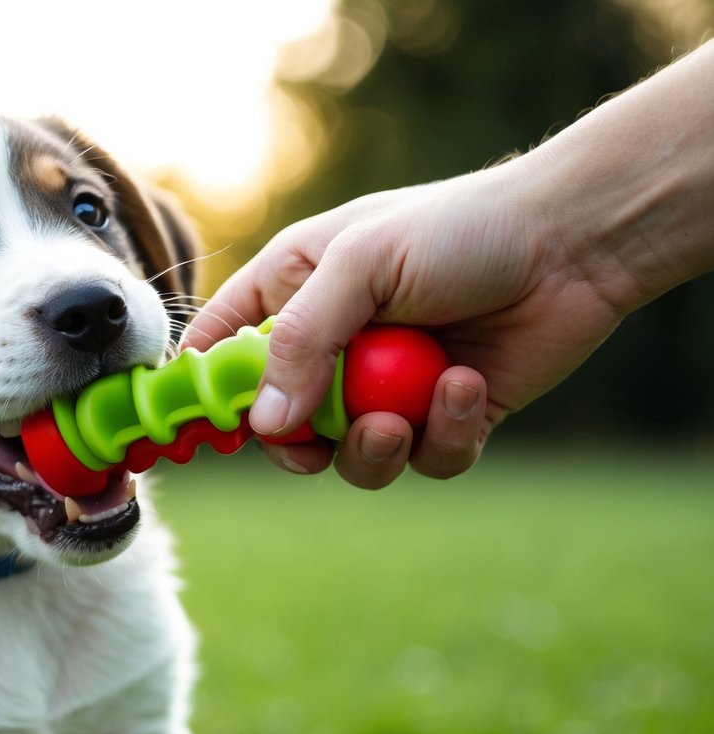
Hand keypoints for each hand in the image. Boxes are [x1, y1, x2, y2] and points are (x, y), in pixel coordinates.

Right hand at [181, 163, 624, 487]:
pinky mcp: (445, 417)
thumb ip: (302, 341)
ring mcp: (389, 385)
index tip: (202, 431)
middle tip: (318, 440)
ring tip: (400, 421)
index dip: (205, 391)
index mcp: (295, 290)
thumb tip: (262, 424)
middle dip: (300, 443)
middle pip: (281, 424)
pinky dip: (443, 435)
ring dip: (373, 451)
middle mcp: (335, 344)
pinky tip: (465, 385)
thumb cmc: (458, 229)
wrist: (574, 242)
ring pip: (351, 457)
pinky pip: (424, 459)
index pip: (221, 346)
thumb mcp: (361, 264)